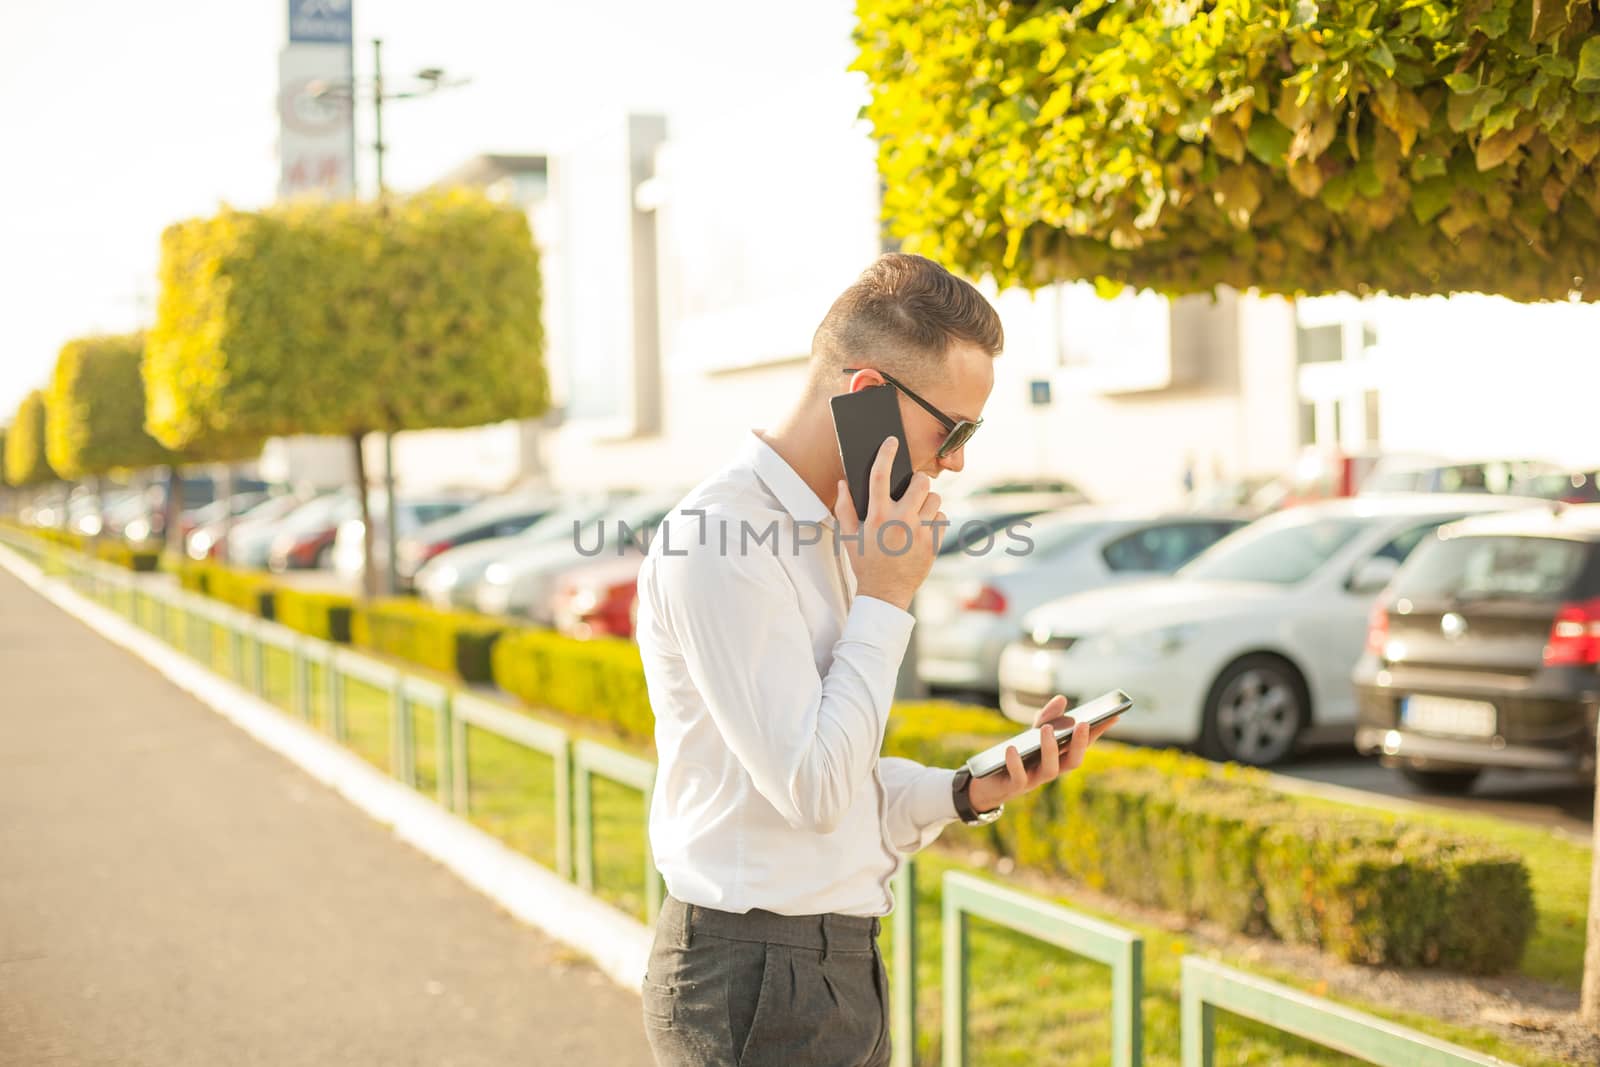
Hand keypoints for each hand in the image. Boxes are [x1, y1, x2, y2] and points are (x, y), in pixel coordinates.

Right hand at [835, 436, 942, 611]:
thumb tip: (843, 483)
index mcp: (877, 515)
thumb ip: (844, 507)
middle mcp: (900, 520)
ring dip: (926, 501)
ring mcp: (920, 532)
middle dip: (917, 480)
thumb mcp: (849, 536)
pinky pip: (942, 518)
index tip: (892, 441)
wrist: (885, 593)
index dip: (886, 453)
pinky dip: (934, 519)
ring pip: (935, 498)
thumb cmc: (865, 562)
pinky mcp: (934, 544)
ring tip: (916, 511)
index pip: (881, 475)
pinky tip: (922, 528)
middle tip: (911, 488)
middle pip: (921, 482)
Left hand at [966, 694, 1120, 814]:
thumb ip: (1046, 718)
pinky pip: (1018, 777)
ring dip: (1050, 748)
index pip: (1083, 745)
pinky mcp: (1013, 786)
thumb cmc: (1016, 757)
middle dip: (1080, 743)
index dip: (1099, 732)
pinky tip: (1012, 747)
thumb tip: (1062, 699)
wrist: (988, 782)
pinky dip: (1015, 762)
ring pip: (1050, 769)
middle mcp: (1051, 770)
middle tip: (1084, 723)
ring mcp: (1034, 780)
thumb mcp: (1031, 735)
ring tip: (1047, 729)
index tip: (1114, 716)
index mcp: (1059, 758)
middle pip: (1073, 761)